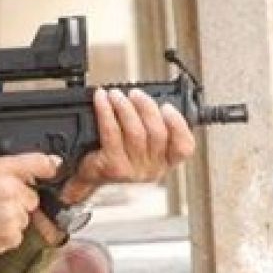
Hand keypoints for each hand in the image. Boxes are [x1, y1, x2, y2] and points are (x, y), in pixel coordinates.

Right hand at [0, 154, 61, 268]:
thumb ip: (0, 171)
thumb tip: (22, 173)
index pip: (37, 162)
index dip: (48, 165)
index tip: (53, 168)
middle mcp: (10, 190)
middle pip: (32, 197)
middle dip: (19, 201)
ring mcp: (12, 215)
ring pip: (25, 217)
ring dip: (12, 219)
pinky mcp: (12, 236)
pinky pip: (18, 235)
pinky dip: (6, 235)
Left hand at [61, 88, 194, 203]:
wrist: (89, 179)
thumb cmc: (115, 157)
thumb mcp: (139, 148)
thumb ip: (150, 129)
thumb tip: (147, 98)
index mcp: (165, 163)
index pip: (184, 147)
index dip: (178, 124)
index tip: (166, 106)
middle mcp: (153, 170)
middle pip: (157, 133)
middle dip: (146, 107)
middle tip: (134, 93)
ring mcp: (134, 171)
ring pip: (135, 132)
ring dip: (125, 107)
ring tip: (116, 94)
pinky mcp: (114, 167)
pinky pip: (111, 133)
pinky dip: (106, 112)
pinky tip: (102, 100)